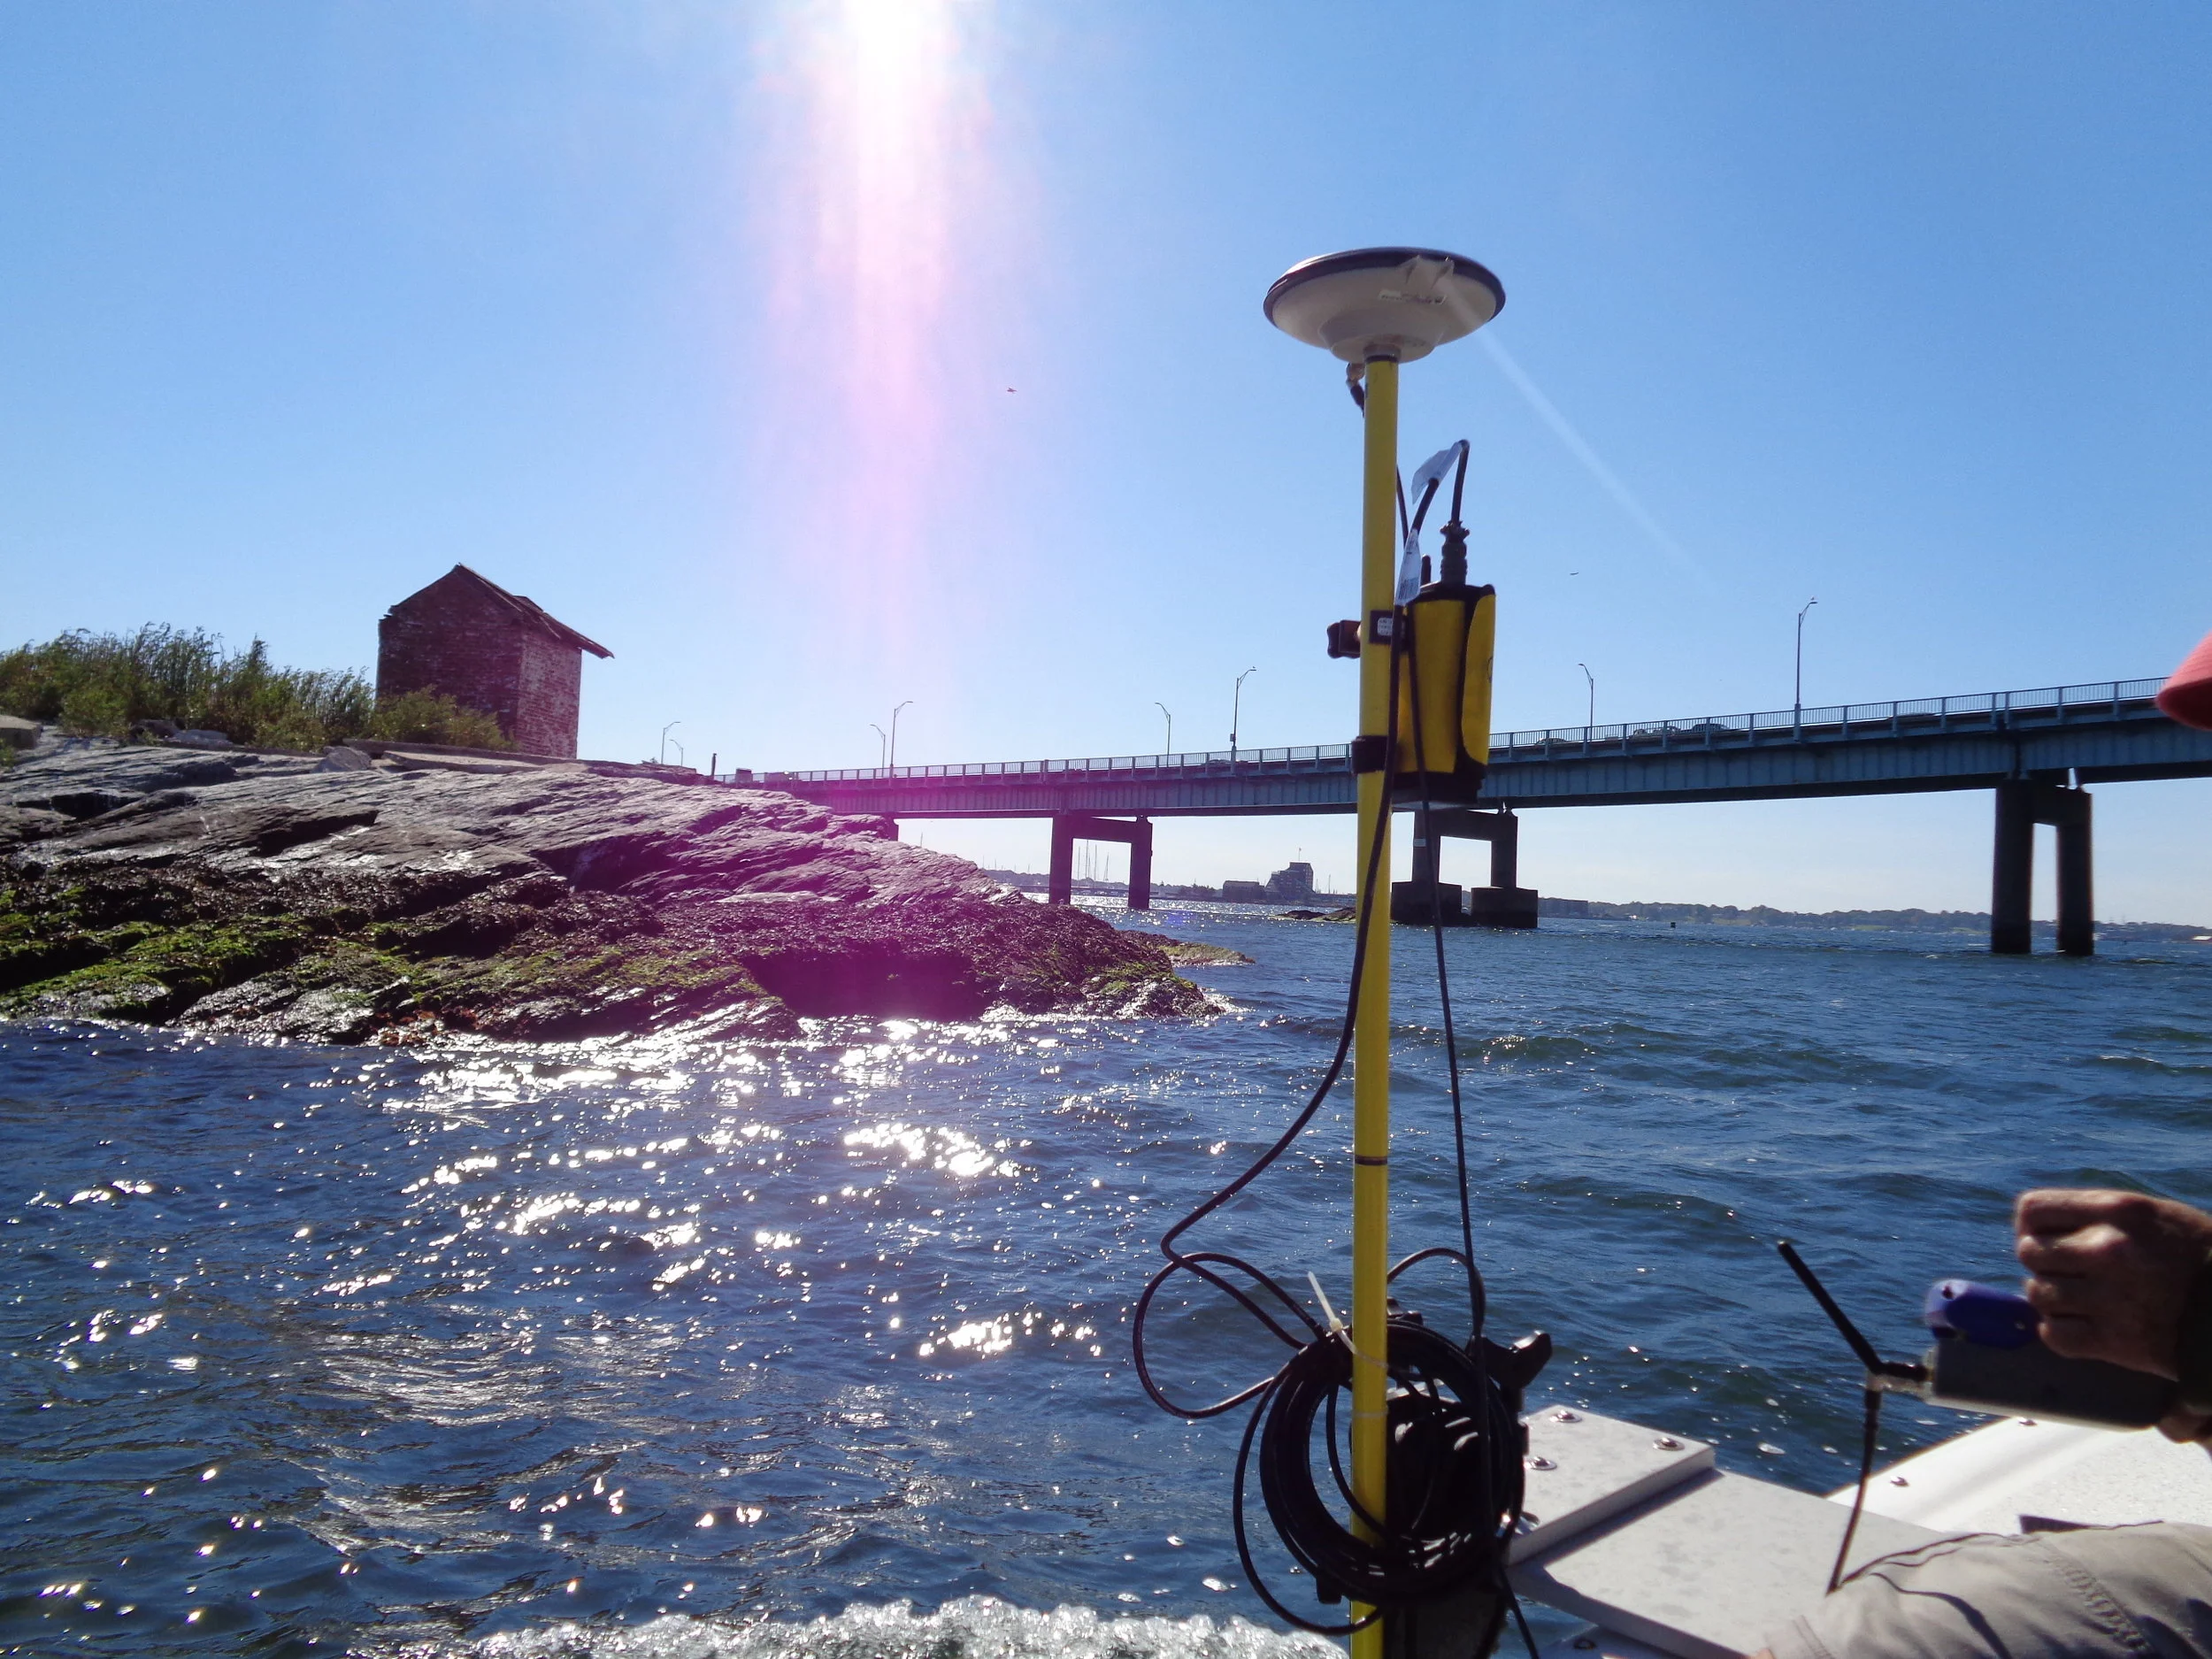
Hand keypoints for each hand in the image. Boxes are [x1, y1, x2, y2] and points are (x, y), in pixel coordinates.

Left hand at [2016, 1189, 2211, 1442]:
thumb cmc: (2197, 1258)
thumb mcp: (2153, 1216)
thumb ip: (2097, 1216)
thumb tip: (2035, 1227)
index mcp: (2118, 1210)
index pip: (2032, 1210)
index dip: (2032, 1226)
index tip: (2048, 1238)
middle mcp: (2108, 1249)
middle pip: (2029, 1252)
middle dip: (2044, 1263)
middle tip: (2069, 1273)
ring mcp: (2109, 1297)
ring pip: (2037, 1294)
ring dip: (2052, 1299)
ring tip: (2080, 1300)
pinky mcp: (2115, 1341)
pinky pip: (2054, 1335)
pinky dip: (2060, 1334)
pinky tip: (2082, 1327)